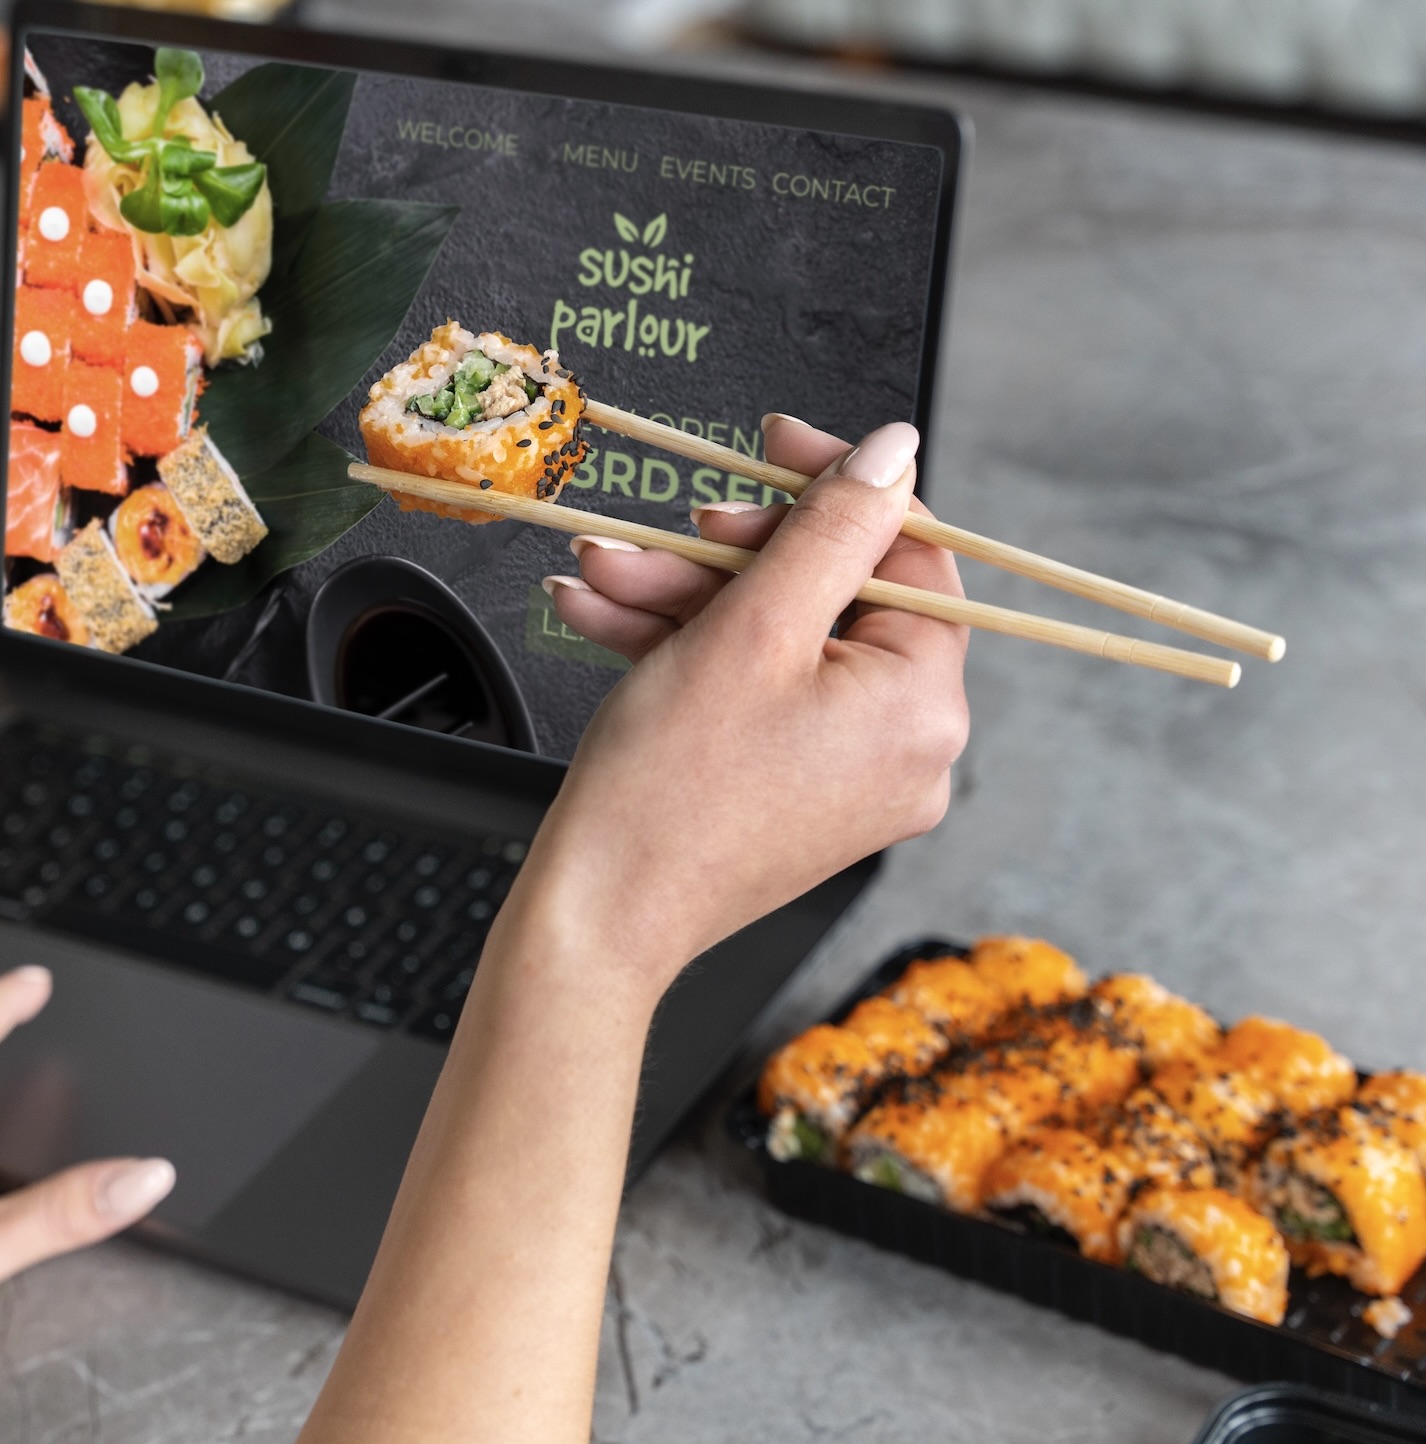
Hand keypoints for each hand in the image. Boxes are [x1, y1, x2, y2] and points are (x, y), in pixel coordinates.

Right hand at [517, 415, 968, 1006]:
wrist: (597, 916)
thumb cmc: (668, 788)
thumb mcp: (751, 628)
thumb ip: (829, 529)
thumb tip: (895, 452)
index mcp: (924, 705)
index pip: (909, 554)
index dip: (834, 490)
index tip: (773, 448)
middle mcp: (910, 747)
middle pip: (830, 598)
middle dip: (724, 558)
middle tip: (654, 533)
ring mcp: (854, 776)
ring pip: (779, 643)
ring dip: (683, 600)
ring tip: (598, 578)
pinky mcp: (801, 794)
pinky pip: (759, 694)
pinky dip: (687, 655)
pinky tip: (607, 621)